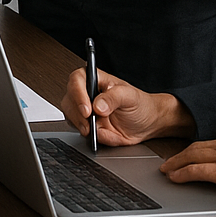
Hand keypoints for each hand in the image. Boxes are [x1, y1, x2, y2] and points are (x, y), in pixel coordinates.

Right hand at [60, 67, 194, 145]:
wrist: (147, 124)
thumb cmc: (140, 105)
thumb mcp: (130, 97)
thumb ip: (114, 98)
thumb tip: (98, 106)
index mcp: (96, 79)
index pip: (77, 79)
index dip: (78, 93)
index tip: (87, 109)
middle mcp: (87, 93)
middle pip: (69, 99)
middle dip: (77, 114)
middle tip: (89, 124)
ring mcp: (85, 110)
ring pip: (70, 116)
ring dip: (81, 125)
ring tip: (95, 131)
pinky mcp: (86, 125)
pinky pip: (80, 131)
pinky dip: (91, 136)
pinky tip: (103, 134)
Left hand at [158, 134, 215, 202]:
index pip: (204, 144)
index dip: (188, 151)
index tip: (180, 157)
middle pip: (194, 148)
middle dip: (177, 157)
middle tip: (166, 164)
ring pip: (192, 156)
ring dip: (175, 164)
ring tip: (166, 171)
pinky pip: (197, 170)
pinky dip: (183, 173)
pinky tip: (175, 177)